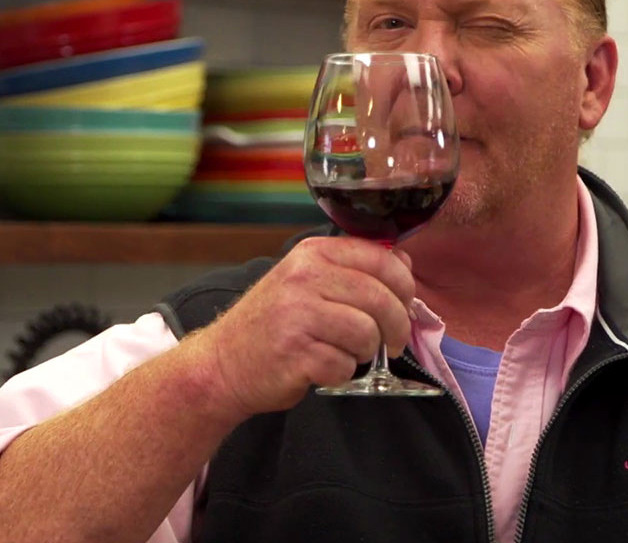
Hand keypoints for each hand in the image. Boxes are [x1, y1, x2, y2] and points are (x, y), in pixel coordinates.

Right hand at [184, 236, 415, 416]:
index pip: (381, 259)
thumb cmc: (273, 323)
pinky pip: (344, 365)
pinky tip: (321, 367)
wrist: (223, 363)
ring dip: (364, 352)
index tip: (404, 303)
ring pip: (366, 334)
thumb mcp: (307, 281)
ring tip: (345, 352)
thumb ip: (353, 269)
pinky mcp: (295, 352)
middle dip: (396, 326)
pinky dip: (340, 373)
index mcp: (311, 253)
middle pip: (380, 299)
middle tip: (391, 341)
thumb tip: (405, 262)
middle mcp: (303, 277)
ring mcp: (296, 314)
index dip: (404, 285)